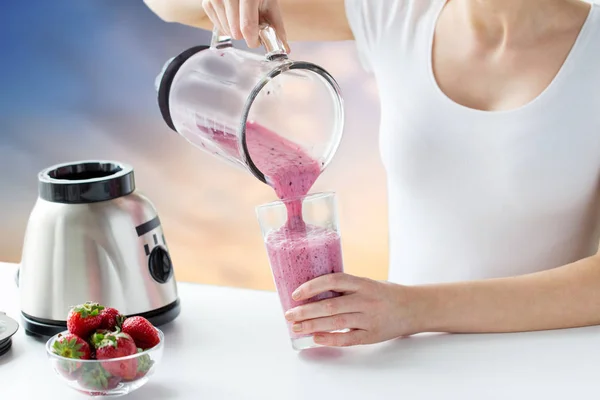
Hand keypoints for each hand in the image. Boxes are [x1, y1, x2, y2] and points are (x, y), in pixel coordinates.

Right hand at [201, 0, 288, 49]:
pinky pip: (218, 26)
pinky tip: (233, 16)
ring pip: (227, 31)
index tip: (257, 41)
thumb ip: (276, 26)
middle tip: (252, 24)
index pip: (247, 26)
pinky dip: (227, 26)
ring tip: (242, 16)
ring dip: (236, 30)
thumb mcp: (270, 3)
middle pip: (235, 31)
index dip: (253, 39)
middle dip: (246, 35)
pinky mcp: (207, 2)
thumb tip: (284, 48)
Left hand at [284, 273, 422, 346]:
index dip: (312, 286)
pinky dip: (330, 339)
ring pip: (335, 322)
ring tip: (296, 327)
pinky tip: (316, 338)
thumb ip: (346, 287)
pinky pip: (348, 339)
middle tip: (289, 314)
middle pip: (330, 305)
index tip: (296, 293)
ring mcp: (369, 318)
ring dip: (312, 325)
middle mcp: (366, 300)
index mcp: (363, 283)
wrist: (415, 308)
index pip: (333, 280)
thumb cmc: (386, 293)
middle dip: (305, 311)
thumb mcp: (368, 283)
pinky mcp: (372, 335)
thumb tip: (313, 292)